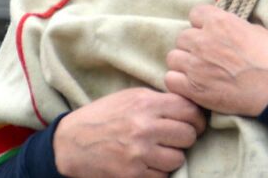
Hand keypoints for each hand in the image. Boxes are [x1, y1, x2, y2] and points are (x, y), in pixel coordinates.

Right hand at [53, 87, 205, 177]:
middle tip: (175, 139)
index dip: (196, 118)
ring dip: (172, 157)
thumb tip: (190, 105)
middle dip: (185, 138)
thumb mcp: (130, 97)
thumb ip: (159, 100)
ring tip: (158, 152)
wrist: (71, 142)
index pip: (189, 110)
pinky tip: (147, 163)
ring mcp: (138, 153)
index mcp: (145, 104)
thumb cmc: (103, 116)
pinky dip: (158, 172)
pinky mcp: (132, 175)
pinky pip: (162, 176)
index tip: (194, 123)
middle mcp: (144, 127)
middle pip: (188, 135)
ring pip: (178, 159)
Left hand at [165, 4, 267, 116]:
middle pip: (182, 38)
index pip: (194, 14)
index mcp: (218, 21)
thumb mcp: (253, 29)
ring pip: (174, 58)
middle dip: (192, 46)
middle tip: (206, 57)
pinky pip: (171, 80)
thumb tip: (221, 27)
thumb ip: (230, 25)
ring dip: (184, 64)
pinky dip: (180, 83)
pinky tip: (193, 86)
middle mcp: (203, 40)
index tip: (209, 34)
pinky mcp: (194, 88)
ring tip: (199, 72)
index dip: (201, 25)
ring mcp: (196, 64)